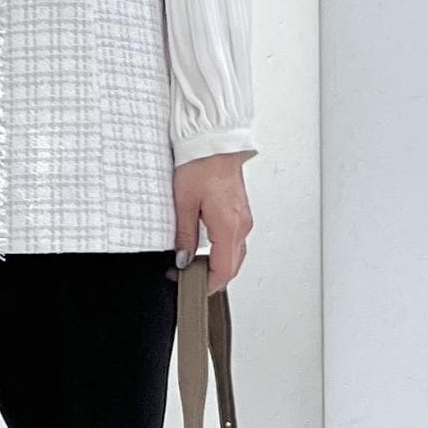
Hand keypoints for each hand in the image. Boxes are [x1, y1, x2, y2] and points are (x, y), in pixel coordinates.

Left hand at [170, 152, 252, 291]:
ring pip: (235, 255)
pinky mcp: (241, 212)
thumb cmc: (199, 164)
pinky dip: (223, 251)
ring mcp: (244, 218)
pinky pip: (236, 241)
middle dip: (211, 278)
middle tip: (185, 278)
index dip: (207, 284)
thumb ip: (185, 235)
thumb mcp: (183, 202)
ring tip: (193, 266)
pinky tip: (207, 250)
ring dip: (218, 265)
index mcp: (228, 225)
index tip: (189, 286)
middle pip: (232, 266)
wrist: (213, 141)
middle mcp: (241, 224)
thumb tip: (183, 259)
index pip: (223, 269)